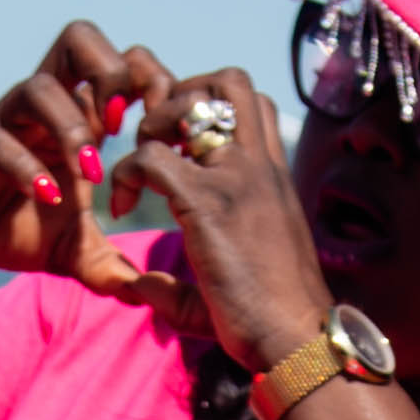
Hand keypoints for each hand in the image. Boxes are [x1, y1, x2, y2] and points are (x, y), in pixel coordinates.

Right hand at [0, 21, 185, 302]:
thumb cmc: (15, 230)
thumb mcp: (76, 251)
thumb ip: (113, 266)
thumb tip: (148, 296)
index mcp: (76, 116)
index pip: (121, 61)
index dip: (149, 85)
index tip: (158, 139)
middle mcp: (43, 108)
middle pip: (80, 38)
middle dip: (111, 76)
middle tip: (123, 130)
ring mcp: (5, 122)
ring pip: (41, 86)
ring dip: (72, 130)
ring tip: (87, 176)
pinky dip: (27, 169)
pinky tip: (46, 199)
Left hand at [92, 66, 334, 370]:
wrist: (297, 339)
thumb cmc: (271, 322)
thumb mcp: (232, 283)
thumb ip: (182, 279)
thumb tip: (140, 286)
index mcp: (272, 176)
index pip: (250, 106)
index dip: (209, 109)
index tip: (180, 151)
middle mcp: (258, 165)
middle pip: (228, 80)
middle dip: (183, 93)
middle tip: (158, 140)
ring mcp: (235, 178)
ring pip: (192, 99)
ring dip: (155, 120)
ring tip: (141, 166)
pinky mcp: (208, 202)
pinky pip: (151, 157)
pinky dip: (127, 172)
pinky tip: (122, 205)